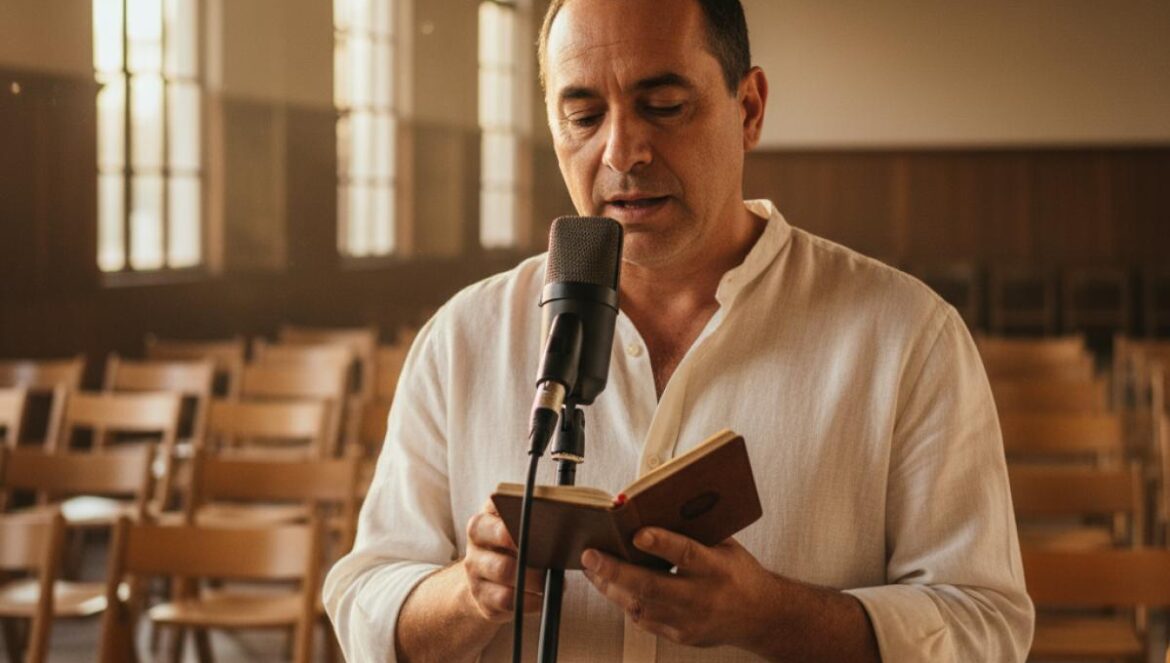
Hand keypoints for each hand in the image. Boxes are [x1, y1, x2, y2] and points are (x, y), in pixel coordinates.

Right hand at [461, 499, 545, 621]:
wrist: (485, 583)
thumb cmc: (513, 551)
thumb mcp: (517, 531)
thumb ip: (535, 520)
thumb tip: (571, 521)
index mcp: (485, 519)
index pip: (496, 506)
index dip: (518, 512)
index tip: (540, 520)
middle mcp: (476, 543)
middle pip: (501, 538)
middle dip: (530, 543)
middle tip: (552, 551)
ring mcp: (476, 571)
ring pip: (504, 570)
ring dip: (534, 576)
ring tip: (553, 579)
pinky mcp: (482, 598)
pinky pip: (506, 599)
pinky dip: (530, 600)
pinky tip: (544, 597)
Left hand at [580, 528, 775, 648]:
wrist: (760, 616)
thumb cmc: (740, 575)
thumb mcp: (725, 545)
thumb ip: (694, 532)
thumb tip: (656, 509)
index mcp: (717, 568)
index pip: (687, 554)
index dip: (661, 544)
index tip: (637, 533)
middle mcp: (702, 598)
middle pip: (653, 586)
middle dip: (616, 571)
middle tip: (591, 556)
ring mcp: (689, 621)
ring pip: (641, 606)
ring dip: (611, 586)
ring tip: (592, 568)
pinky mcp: (680, 635)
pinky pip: (644, 619)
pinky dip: (625, 601)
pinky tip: (612, 587)